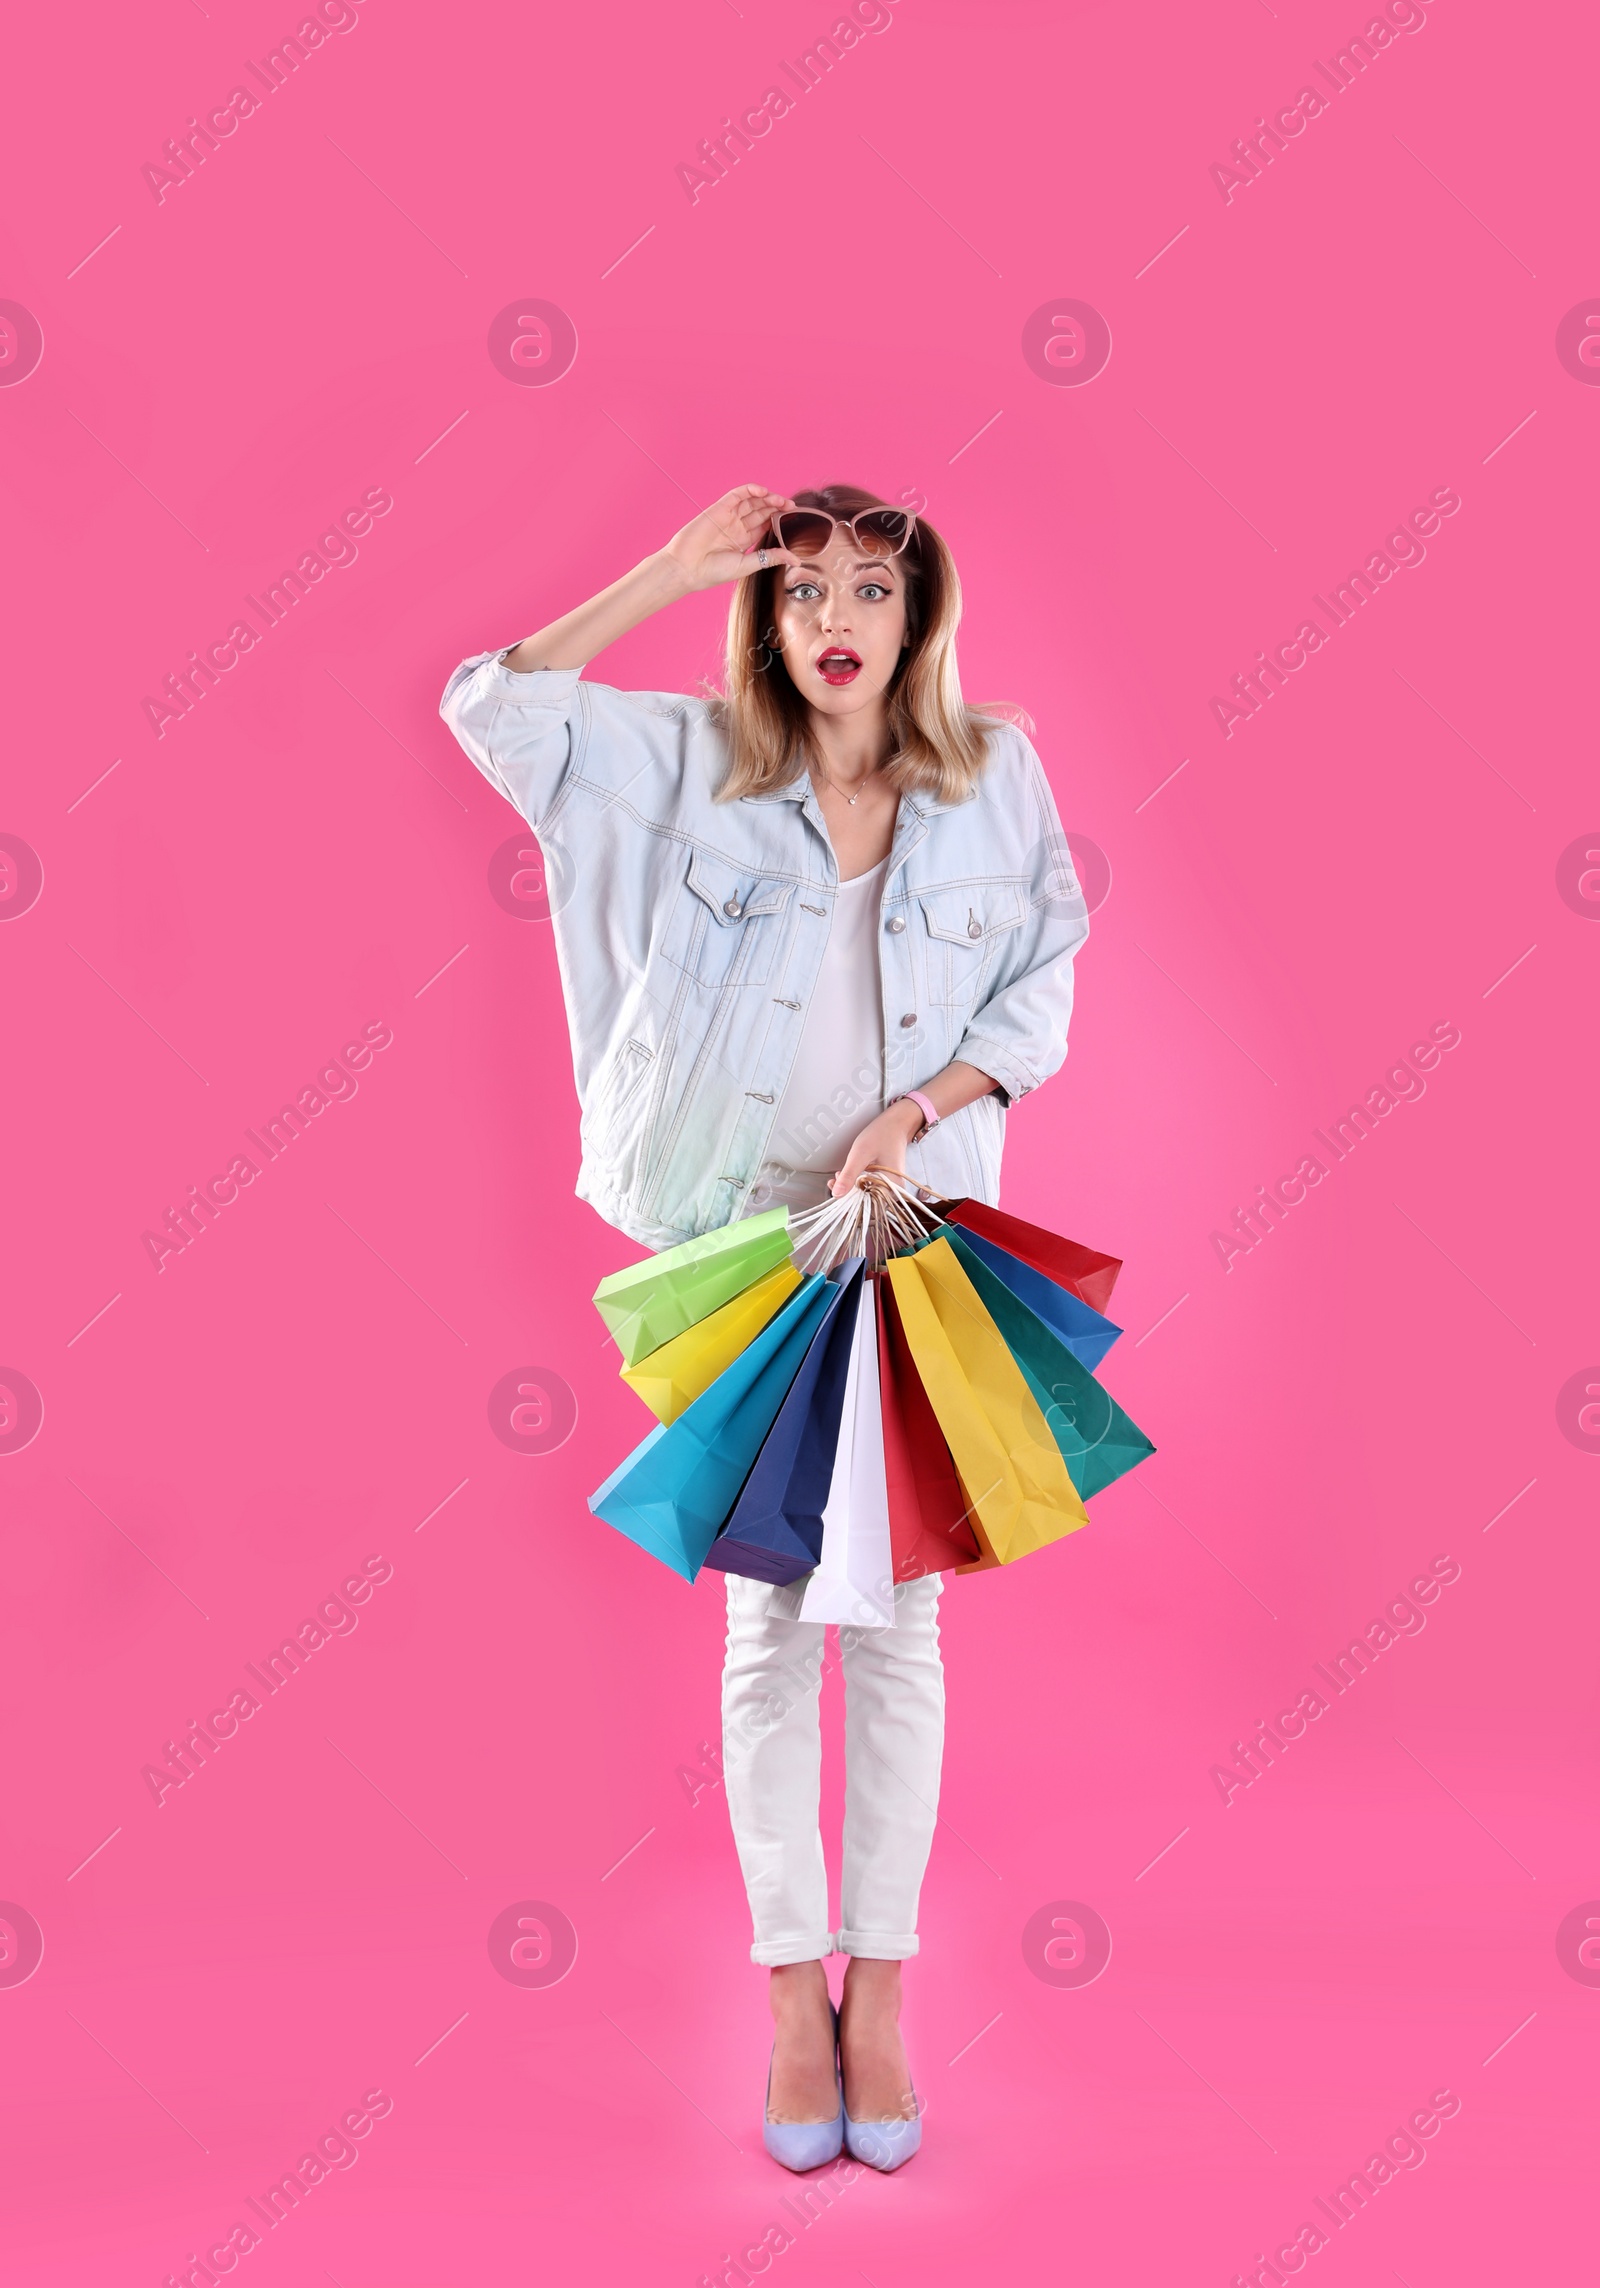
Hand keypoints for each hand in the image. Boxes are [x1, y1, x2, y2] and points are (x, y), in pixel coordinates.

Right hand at [659, 485, 798, 594]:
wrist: (687, 568)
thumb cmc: (712, 572)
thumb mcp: (748, 564)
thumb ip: (771, 557)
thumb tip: (795, 559)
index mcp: (743, 540)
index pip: (765, 524)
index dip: (778, 520)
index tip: (793, 520)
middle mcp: (736, 526)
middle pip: (760, 511)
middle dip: (776, 507)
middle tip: (791, 507)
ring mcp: (728, 516)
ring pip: (751, 501)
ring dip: (767, 498)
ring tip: (782, 501)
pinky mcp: (719, 508)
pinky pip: (737, 494)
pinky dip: (751, 490)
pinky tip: (764, 492)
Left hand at [829, 1101, 923, 1197]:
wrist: (895, 1124)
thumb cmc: (882, 1135)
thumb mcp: (861, 1154)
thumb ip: (849, 1175)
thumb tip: (837, 1194)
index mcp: (891, 1186)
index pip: (868, 1206)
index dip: (849, 1203)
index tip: (836, 1193)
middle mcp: (893, 1190)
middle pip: (867, 1203)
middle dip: (848, 1195)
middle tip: (834, 1182)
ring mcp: (890, 1186)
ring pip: (866, 1196)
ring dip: (851, 1189)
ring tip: (839, 1176)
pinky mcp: (885, 1181)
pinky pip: (869, 1188)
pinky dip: (857, 1184)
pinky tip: (848, 1175)